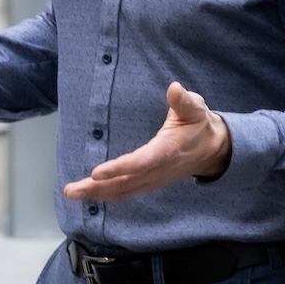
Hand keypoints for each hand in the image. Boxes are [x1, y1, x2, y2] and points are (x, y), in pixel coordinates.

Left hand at [63, 82, 230, 200]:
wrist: (212, 150)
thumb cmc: (199, 126)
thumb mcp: (195, 109)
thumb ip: (183, 101)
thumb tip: (174, 88)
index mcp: (166, 152)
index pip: (140, 163)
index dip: (118, 168)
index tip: (96, 172)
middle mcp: (157, 170)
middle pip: (124, 183)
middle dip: (96, 188)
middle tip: (71, 190)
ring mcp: (152, 180)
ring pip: (122, 191)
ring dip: (96, 194)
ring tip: (72, 192)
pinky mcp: (148, 183)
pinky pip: (125, 192)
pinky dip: (106, 195)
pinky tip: (89, 194)